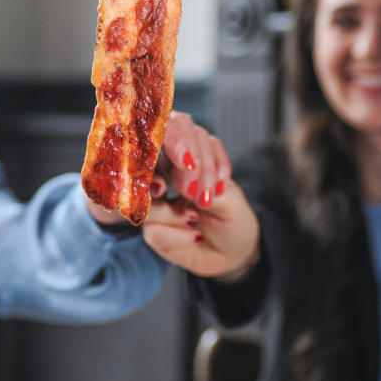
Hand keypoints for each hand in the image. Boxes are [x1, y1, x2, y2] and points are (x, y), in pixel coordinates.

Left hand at [86, 110, 228, 224]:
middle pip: (185, 125)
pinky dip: (219, 168)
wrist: (122, 194)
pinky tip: (219, 190)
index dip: (177, 141)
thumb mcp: (124, 193)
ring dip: (207, 169)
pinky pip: (214, 147)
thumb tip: (159, 187)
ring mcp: (180, 132)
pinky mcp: (196, 143)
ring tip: (204, 200)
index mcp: (135, 129)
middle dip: (195, 159)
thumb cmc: (119, 191)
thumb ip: (138, 189)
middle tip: (194, 192)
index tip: (186, 164)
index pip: (159, 122)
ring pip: (201, 137)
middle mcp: (159, 124)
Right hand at [141, 111, 259, 279]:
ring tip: (196, 219)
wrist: (233, 251)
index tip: (188, 163)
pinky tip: (194, 236)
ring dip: (175, 212)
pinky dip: (178, 235)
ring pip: (148, 197)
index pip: (175, 130)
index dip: (176, 140)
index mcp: (186, 154)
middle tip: (195, 194)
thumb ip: (204, 182)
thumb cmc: (232, 216)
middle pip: (150, 156)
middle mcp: (164, 170)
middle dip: (174, 176)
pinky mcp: (150, 227)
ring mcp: (153, 200)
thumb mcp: (228, 195)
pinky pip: (153, 228)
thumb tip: (175, 181)